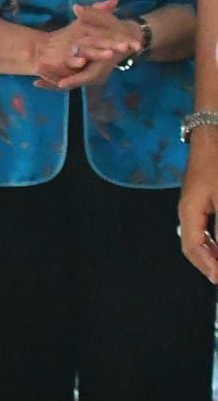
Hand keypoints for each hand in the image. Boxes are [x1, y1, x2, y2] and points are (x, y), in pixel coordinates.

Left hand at [33, 0, 139, 89]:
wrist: (124, 39)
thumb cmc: (115, 29)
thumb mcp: (105, 20)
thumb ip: (92, 14)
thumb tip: (77, 8)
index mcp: (103, 63)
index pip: (88, 75)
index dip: (74, 78)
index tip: (60, 82)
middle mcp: (97, 74)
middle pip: (74, 82)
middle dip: (56, 80)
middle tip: (39, 78)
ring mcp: (89, 76)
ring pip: (68, 84)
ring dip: (51, 83)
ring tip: (36, 81)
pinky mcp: (82, 75)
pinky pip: (66, 81)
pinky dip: (52, 82)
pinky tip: (37, 82)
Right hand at [179, 129, 217, 280]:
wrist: (213, 134)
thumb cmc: (217, 164)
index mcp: (189, 211)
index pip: (192, 248)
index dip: (207, 266)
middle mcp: (187, 211)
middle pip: (192, 245)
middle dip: (208, 262)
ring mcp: (193, 204)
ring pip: (199, 236)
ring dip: (212, 251)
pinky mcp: (202, 198)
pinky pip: (204, 225)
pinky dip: (213, 239)